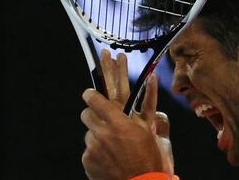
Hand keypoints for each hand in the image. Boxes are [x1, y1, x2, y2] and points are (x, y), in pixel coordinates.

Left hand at [80, 49, 173, 179]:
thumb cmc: (150, 157)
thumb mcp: (150, 128)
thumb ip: (149, 101)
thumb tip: (152, 77)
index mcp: (119, 123)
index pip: (95, 100)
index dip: (91, 94)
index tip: (89, 93)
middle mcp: (102, 134)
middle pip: (86, 114)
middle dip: (92, 113)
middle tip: (101, 118)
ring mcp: (93, 148)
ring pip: (88, 132)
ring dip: (96, 134)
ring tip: (111, 143)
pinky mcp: (88, 161)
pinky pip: (88, 149)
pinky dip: (96, 151)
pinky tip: (109, 157)